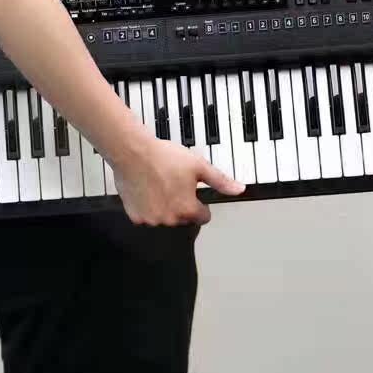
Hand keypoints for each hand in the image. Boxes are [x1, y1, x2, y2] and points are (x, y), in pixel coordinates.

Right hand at [113, 133, 245, 225]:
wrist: (133, 152)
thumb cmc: (164, 157)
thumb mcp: (199, 165)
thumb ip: (220, 181)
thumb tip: (239, 189)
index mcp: (188, 210)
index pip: (203, 216)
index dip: (200, 202)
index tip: (193, 191)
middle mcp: (170, 220)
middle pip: (183, 217)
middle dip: (181, 203)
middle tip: (174, 182)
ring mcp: (151, 220)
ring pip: (164, 217)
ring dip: (164, 206)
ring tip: (159, 183)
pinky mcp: (135, 216)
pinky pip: (146, 216)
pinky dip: (147, 207)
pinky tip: (146, 189)